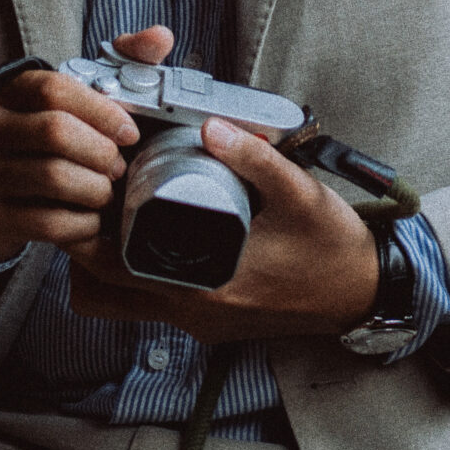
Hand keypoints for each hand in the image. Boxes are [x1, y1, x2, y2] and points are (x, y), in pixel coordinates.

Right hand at [0, 25, 173, 265]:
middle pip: (56, 132)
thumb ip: (115, 65)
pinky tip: (91, 220)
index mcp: (7, 94)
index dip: (102, 110)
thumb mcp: (57, 103)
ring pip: (53, 178)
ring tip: (106, 194)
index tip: (131, 132)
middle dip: (102, 153)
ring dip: (96, 189)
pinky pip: (46, 222)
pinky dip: (82, 225)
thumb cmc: (31, 142)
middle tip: (119, 168)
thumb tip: (161, 36)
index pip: (55, 89)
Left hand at [63, 113, 381, 342]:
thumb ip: (256, 159)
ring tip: (121, 217)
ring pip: (123, 304)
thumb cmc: (332, 247)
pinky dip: (141, 275)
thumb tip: (211, 126)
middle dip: (86, 249)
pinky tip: (159, 237)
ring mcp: (198, 323)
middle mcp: (192, 312)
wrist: (364, 293)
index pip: (112, 271)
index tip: (87, 195)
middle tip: (96, 202)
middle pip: (102, 294)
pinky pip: (154, 304)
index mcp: (204, 285)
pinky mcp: (209, 323)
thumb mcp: (300, 194)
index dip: (85, 233)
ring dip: (110, 266)